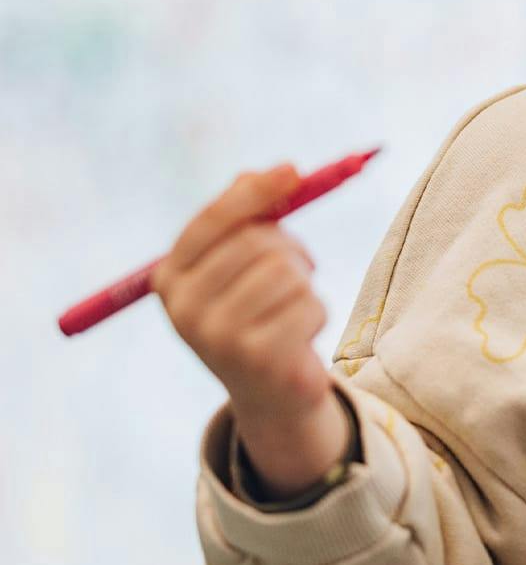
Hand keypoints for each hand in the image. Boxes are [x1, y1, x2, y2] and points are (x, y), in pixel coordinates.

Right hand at [152, 164, 331, 424]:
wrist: (270, 393)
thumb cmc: (257, 313)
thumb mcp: (240, 265)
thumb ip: (249, 216)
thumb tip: (274, 171)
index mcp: (170, 279)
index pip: (212, 221)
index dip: (255, 191)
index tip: (293, 170)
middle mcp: (185, 309)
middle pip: (257, 242)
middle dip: (290, 248)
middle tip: (298, 269)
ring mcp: (218, 337)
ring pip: (288, 273)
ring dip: (305, 284)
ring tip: (292, 308)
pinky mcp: (258, 358)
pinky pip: (310, 305)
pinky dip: (317, 313)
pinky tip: (299, 336)